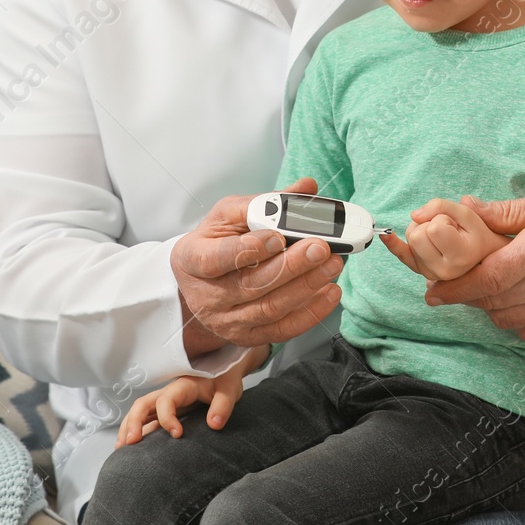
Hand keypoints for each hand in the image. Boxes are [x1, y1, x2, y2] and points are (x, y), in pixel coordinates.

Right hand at [116, 345, 269, 445]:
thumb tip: (214, 424)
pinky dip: (136, 431)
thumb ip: (223, 405)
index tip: (177, 435)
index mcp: (183, 386)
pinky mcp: (166, 410)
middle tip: (131, 444)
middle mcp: (169, 393)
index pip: (166, 400)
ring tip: (122, 450)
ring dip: (128, 428)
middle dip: (134, 423)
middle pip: (142, 404)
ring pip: (139, 412)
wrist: (225, 371)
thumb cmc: (225, 378)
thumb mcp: (230, 389)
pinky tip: (131, 448)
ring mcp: (165, 401)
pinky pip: (146, 419)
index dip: (167, 418)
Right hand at [170, 177, 344, 352]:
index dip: (248, 249)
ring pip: (271, 308)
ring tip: (332, 263)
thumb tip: (307, 188)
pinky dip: (311, 312)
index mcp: (192, 258)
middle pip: (252, 284)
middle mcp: (207, 295)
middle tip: (321, 246)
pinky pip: (283, 330)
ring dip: (307, 286)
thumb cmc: (216, 242)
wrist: (202, 283)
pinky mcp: (249, 336)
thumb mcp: (230, 215)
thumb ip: (267, 202)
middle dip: (292, 265)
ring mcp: (227, 321)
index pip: (216, 259)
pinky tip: (330, 292)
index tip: (277, 236)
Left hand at [379, 197, 508, 280]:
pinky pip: (402, 256)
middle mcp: (444, 272)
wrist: (490, 257)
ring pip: (409, 240)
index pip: (433, 228)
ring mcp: (432, 275)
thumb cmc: (482, 234)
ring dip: (423, 230)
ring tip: (446, 236)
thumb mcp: (469, 213)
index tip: (459, 226)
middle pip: (415, 234)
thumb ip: (441, 206)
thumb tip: (414, 214)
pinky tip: (386, 235)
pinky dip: (393, 245)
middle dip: (430, 223)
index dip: (444, 219)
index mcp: (460, 257)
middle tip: (451, 229)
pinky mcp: (424, 272)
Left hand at [422, 185, 524, 342]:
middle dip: (466, 295)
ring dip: (488, 307)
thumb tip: (464, 209)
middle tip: (449, 285)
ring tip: (485, 288)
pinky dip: (514, 321)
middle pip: (492, 301)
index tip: (431, 291)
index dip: (455, 288)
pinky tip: (514, 302)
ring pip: (507, 319)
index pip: (487, 278)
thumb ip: (505, 213)